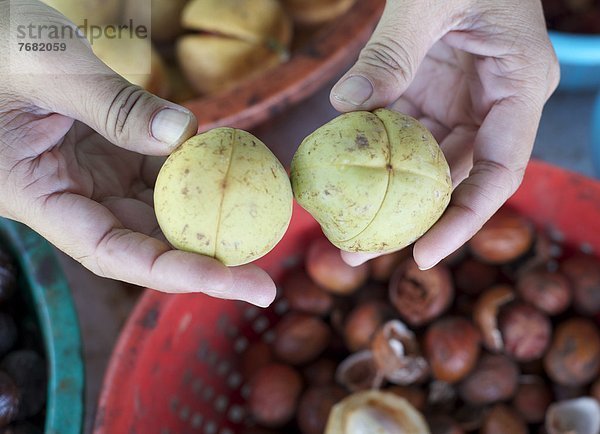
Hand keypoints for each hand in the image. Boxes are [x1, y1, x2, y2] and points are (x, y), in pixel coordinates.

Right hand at [0, 0, 274, 306]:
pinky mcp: (109, 154)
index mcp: (35, 194)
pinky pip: (160, 171)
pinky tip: (227, 162)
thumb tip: (185, 135)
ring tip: (259, 223)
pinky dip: (194, 168)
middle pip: (144, 245)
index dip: (173, 272)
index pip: (112, 252)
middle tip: (263, 280)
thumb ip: (113, 105)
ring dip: (208, 216)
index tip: (229, 281)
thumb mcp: (48, 66)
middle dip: (205, 264)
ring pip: (159, 210)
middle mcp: (68, 197)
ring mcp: (92, 176)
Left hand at [330, 0, 558, 268]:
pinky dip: (375, 150)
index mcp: (519, 83)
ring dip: (385, 190)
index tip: (422, 255)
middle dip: (409, 217)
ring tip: (340, 224)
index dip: (464, 220)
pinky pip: (404, 130)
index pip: (499, 170)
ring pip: (426, 159)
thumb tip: (346, 107)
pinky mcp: (434, 89)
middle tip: (357, 249)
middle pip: (456, 176)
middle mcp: (496, 100)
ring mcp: (463, 97)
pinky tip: (341, 172)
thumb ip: (391, 52)